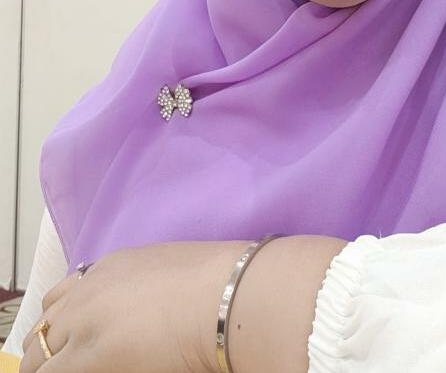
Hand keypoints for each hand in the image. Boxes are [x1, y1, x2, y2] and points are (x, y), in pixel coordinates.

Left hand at [20, 238, 249, 372]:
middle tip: (66, 366)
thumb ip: (147, 287)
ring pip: (37, 356)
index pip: (64, 297)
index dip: (64, 323)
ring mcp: (84, 322)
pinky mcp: (89, 357)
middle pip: (44, 327)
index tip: (73, 341)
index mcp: (111, 266)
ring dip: (50, 367)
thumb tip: (149, 311)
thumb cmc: (217, 284)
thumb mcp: (173, 271)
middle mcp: (89, 290)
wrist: (224, 295)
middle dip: (50, 349)